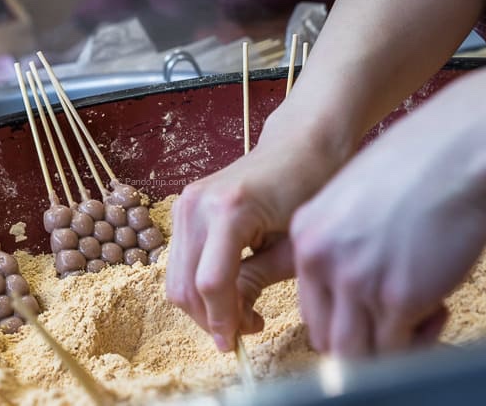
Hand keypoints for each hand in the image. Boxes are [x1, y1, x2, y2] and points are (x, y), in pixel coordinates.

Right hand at [166, 106, 347, 351]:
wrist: (300, 143)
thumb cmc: (310, 186)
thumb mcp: (292, 243)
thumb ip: (258, 280)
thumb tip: (234, 319)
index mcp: (228, 211)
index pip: (212, 283)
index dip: (222, 320)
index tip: (238, 343)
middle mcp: (196, 205)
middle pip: (184, 285)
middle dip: (210, 318)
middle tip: (244, 330)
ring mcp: (185, 203)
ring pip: (175, 277)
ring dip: (202, 304)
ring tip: (241, 310)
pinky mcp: (183, 206)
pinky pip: (179, 260)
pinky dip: (197, 283)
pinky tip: (229, 288)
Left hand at [290, 65, 485, 357]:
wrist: (458, 150)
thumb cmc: (415, 170)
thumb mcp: (351, 202)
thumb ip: (341, 246)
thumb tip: (352, 291)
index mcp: (306, 237)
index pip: (310, 308)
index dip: (344, 320)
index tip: (373, 312)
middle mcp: (320, 261)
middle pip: (326, 338)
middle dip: (364, 339)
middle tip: (399, 319)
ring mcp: (355, 281)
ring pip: (355, 354)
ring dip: (390, 346)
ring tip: (422, 313)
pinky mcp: (396, 297)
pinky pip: (396, 349)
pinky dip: (420, 339)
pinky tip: (439, 306)